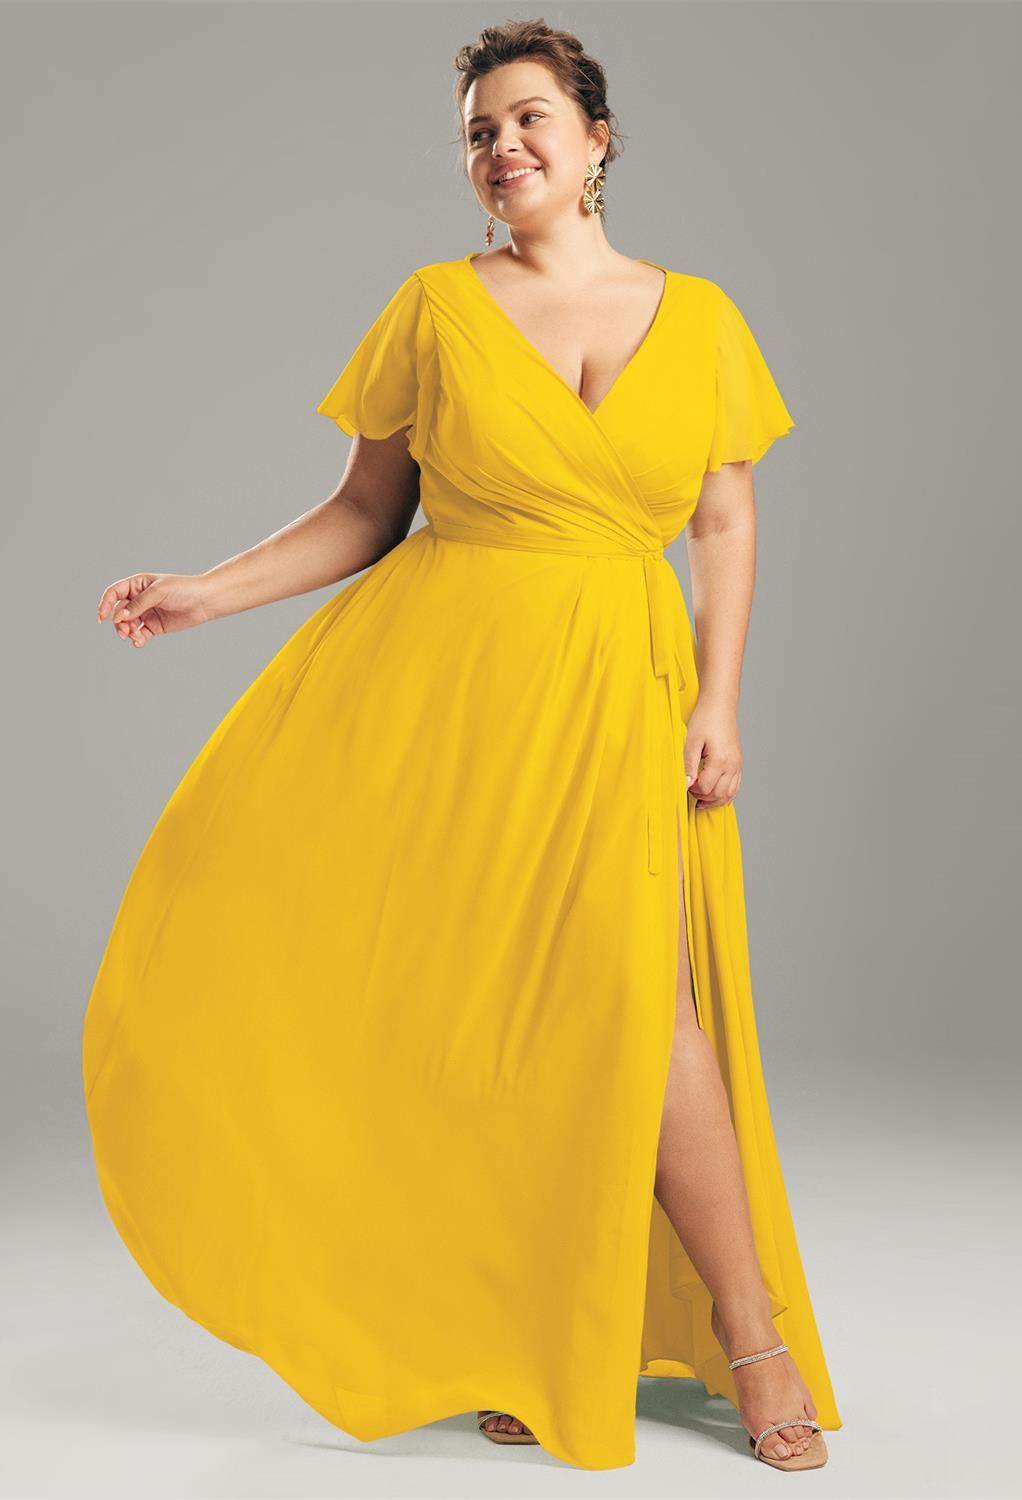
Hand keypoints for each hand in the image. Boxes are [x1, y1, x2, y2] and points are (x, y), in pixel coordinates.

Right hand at [96, 573, 215, 647]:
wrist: (204, 601)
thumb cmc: (183, 589)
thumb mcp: (158, 592)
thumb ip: (139, 604)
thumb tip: (120, 616)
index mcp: (137, 585)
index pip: (114, 594)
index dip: (105, 604)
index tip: (102, 617)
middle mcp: (139, 599)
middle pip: (119, 612)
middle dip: (119, 623)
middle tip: (125, 631)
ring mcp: (146, 613)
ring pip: (128, 625)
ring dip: (127, 632)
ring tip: (135, 636)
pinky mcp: (155, 626)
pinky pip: (140, 635)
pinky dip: (137, 639)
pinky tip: (139, 642)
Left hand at [683, 700, 742, 809]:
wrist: (720, 704)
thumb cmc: (705, 719)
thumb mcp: (691, 741)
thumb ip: (687, 765)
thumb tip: (684, 784)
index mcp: (721, 760)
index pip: (705, 787)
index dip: (692, 789)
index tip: (684, 782)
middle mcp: (733, 765)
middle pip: (718, 794)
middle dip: (702, 796)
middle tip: (689, 789)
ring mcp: (737, 764)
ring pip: (729, 794)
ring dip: (714, 799)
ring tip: (700, 799)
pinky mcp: (738, 762)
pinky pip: (735, 786)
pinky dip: (725, 794)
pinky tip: (713, 793)